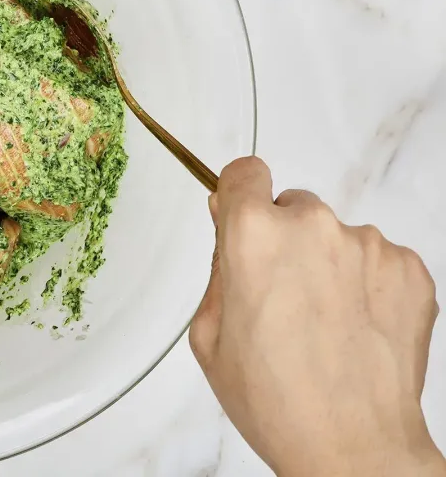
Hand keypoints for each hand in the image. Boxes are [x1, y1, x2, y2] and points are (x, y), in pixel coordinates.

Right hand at [190, 157, 443, 476]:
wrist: (353, 446)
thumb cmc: (275, 399)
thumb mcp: (210, 334)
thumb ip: (219, 267)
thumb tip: (229, 224)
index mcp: (254, 236)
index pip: (245, 172)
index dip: (239, 195)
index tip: (240, 216)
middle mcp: (313, 227)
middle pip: (291, 207)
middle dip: (283, 240)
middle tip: (281, 298)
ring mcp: (368, 246)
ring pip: (336, 237)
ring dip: (328, 265)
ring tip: (324, 325)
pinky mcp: (410, 270)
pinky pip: (377, 260)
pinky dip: (366, 286)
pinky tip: (355, 329)